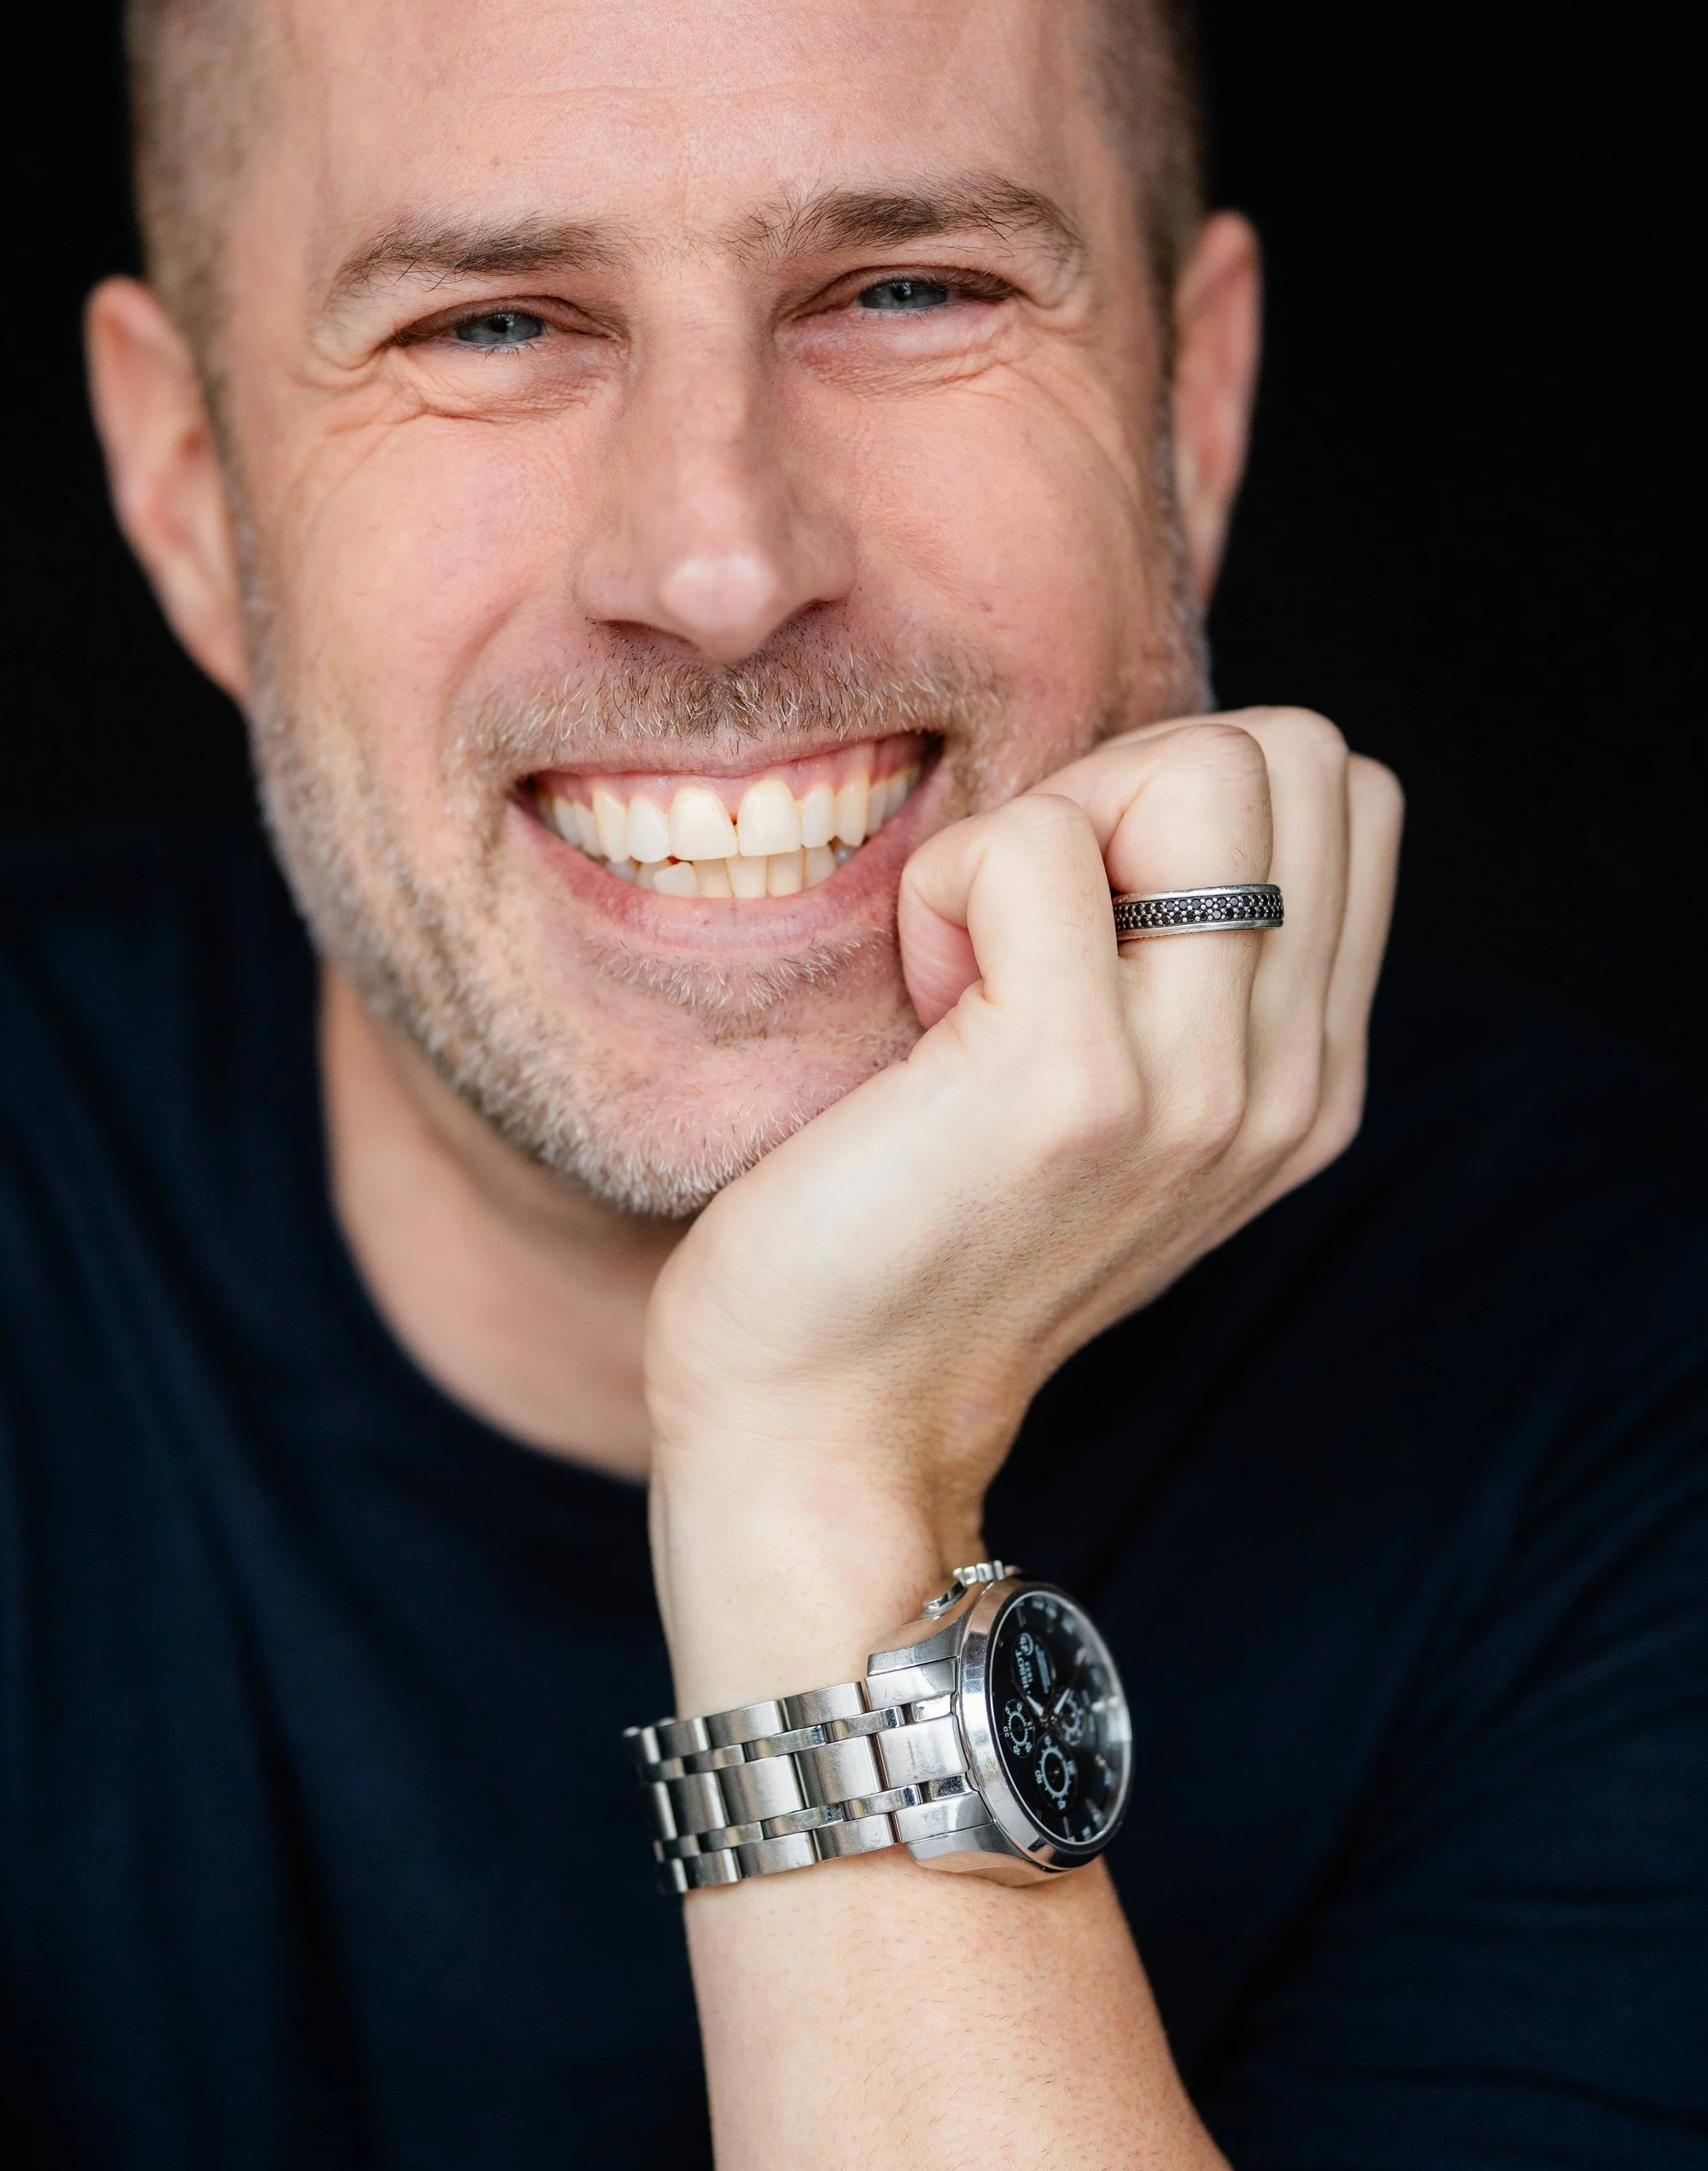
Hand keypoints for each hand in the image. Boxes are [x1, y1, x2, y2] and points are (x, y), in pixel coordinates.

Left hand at [645, 709, 1401, 1706]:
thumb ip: (1176, 958)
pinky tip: (917, 1009)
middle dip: (1132, 782)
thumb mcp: (1106, 1090)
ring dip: (1047, 828)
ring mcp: (1197, 1088)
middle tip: (1022, 924)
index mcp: (1309, 1076)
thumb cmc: (916, 1222)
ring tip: (977, 966)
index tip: (1078, 911)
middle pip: (1294, 752)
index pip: (1343, 790)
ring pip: (1197, 767)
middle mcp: (1287, 1084)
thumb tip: (1146, 778)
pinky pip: (1031, 842)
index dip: (1186, 792)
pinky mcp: (1072, 1085)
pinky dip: (942, 887)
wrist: (827, 1419)